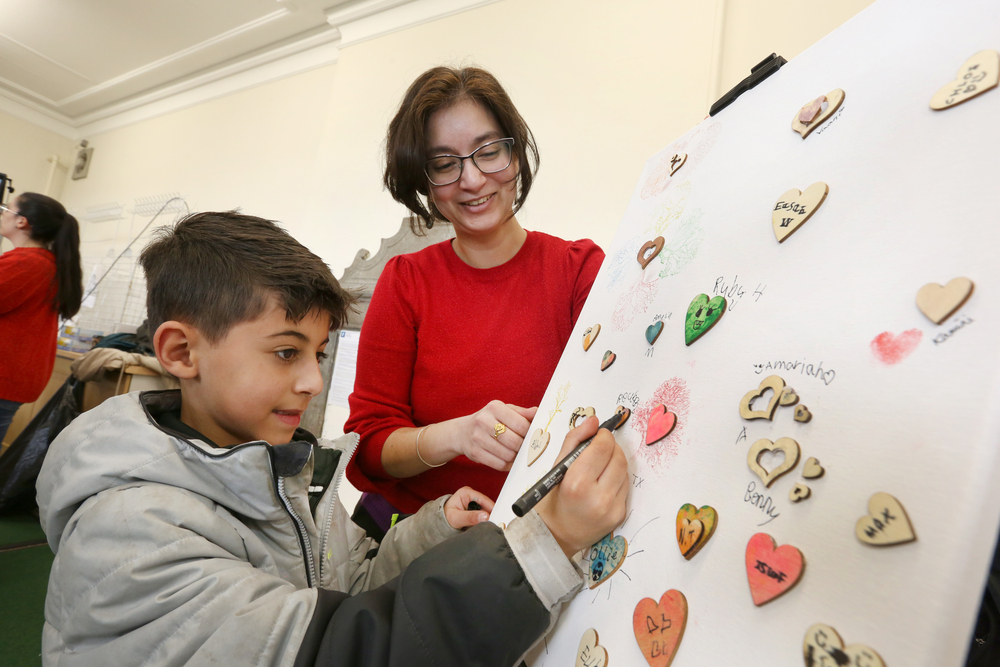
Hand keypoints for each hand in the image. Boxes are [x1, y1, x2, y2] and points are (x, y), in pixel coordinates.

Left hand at [444, 486, 495, 529]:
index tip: (495, 519)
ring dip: (486, 520)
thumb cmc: (446, 517)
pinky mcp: (477, 510)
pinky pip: (485, 516)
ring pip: (487, 511)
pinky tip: (482, 527)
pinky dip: (484, 522)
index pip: (484, 500)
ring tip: (484, 527)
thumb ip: (469, 517)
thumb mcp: (456, 518)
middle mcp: (472, 496)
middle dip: (489, 516)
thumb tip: (485, 516)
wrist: (441, 521)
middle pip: (487, 506)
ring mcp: (475, 503)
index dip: (491, 510)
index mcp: (466, 493)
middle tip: (490, 526)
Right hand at [460, 401, 536, 470]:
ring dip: (516, 457)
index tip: (531, 436)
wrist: (462, 432)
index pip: (521, 424)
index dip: (530, 433)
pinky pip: (499, 464)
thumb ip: (522, 413)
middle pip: (515, 441)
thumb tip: (538, 412)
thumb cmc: (490, 420)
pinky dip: (508, 465)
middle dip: (523, 447)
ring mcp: (478, 438)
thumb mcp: (504, 411)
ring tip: (516, 452)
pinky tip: (509, 459)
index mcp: (495, 407)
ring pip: (508, 455)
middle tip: (525, 447)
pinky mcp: (475, 453)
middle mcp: (484, 421)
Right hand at [534, 416, 628, 557]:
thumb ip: (575, 440)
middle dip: (611, 447)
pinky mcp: (620, 515)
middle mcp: (598, 497)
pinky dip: (617, 479)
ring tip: (599, 468)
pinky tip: (603, 484)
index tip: (597, 436)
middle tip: (599, 449)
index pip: (603, 446)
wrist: (556, 535)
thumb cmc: (553, 498)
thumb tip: (593, 421)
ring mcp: (612, 508)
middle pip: (618, 457)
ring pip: (625, 471)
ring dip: (615, 463)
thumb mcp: (557, 467)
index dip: (602, 436)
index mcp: (577, 483)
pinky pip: (625, 487)